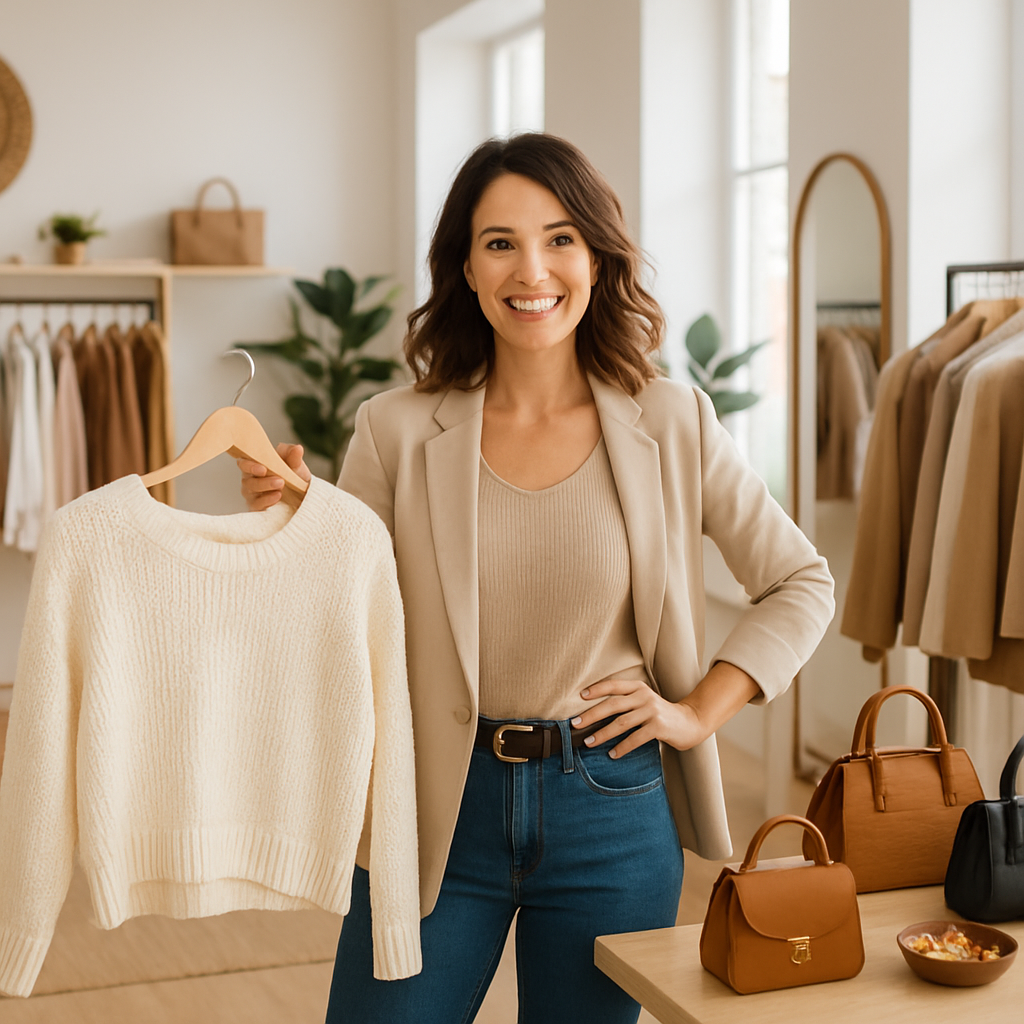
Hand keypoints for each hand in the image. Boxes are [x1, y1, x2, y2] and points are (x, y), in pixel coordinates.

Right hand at [238, 443, 310, 510]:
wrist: (303, 495)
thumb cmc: (294, 475)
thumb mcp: (296, 464)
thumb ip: (293, 455)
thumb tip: (298, 448)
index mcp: (255, 464)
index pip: (243, 463)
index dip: (249, 466)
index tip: (263, 469)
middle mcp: (250, 479)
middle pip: (248, 480)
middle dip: (263, 481)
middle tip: (280, 480)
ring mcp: (252, 494)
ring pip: (251, 492)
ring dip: (266, 489)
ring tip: (281, 488)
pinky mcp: (257, 507)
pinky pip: (257, 505)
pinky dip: (267, 501)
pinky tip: (277, 497)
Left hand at [571, 678, 708, 759]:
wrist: (689, 722)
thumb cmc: (660, 714)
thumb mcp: (644, 702)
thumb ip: (626, 703)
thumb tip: (594, 714)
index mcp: (638, 687)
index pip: (613, 685)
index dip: (596, 689)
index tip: (580, 696)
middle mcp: (644, 696)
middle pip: (613, 704)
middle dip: (591, 715)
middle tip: (575, 724)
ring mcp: (652, 711)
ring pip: (621, 722)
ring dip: (602, 734)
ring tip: (589, 742)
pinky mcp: (659, 726)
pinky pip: (635, 738)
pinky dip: (622, 747)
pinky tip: (612, 754)